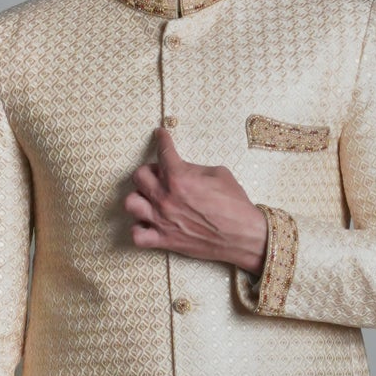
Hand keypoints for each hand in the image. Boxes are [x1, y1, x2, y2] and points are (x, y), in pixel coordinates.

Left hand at [126, 126, 267, 274]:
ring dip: (140, 198)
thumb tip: (183, 169)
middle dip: (149, 171)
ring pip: (131, 203)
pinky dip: (140, 229)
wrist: (244, 235)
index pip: (163, 151)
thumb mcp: (219, 174)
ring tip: (151, 198)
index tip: (160, 134)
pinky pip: (137, 235)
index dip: (162, 139)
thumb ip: (194, 169)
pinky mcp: (165, 240)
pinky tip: (149, 224)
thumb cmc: (235, 204)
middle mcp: (166, 198)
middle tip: (160, 174)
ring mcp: (162, 220)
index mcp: (179, 177)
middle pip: (138, 176)